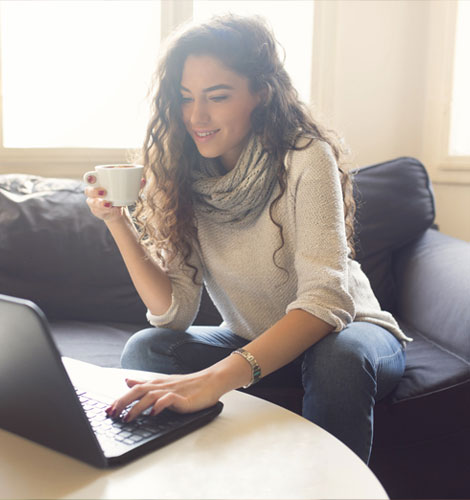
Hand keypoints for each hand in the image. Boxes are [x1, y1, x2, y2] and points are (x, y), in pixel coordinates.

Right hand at [84, 175, 145, 222]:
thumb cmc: (119, 194)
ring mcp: (93, 202)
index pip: (89, 178)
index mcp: (98, 182)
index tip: (94, 178)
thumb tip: (143, 180)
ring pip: (92, 202)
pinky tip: (112, 210)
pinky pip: (98, 211)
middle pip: (88, 190)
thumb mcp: (126, 188)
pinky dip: (105, 211)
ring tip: (109, 204)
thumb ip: (135, 184)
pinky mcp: (97, 211)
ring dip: (100, 203)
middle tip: (104, 192)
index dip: (89, 178)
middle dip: (94, 191)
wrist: (116, 208)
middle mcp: (93, 192)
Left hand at [105, 370, 223, 421]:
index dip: (120, 399)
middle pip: (138, 391)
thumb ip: (145, 383)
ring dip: (137, 407)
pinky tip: (153, 413)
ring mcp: (172, 391)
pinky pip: (169, 400)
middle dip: (123, 402)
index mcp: (156, 383)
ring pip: (150, 396)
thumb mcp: (163, 383)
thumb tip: (127, 381)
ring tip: (128, 418)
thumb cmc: (188, 385)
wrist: (210, 381)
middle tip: (111, 414)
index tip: (107, 410)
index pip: (134, 389)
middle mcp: (161, 386)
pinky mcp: (182, 398)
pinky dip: (160, 405)